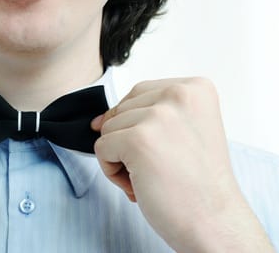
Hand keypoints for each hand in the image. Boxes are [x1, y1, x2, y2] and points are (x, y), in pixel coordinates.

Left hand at [92, 77, 273, 251]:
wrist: (214, 223)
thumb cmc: (197, 183)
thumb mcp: (182, 131)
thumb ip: (147, 114)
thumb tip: (97, 120)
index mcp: (195, 88)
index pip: (139, 93)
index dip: (139, 125)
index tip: (168, 149)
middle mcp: (180, 94)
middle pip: (122, 109)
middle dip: (130, 141)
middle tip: (162, 166)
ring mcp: (159, 116)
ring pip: (108, 128)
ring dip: (122, 158)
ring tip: (154, 176)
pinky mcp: (138, 139)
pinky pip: (101, 148)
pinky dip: (112, 171)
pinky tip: (140, 184)